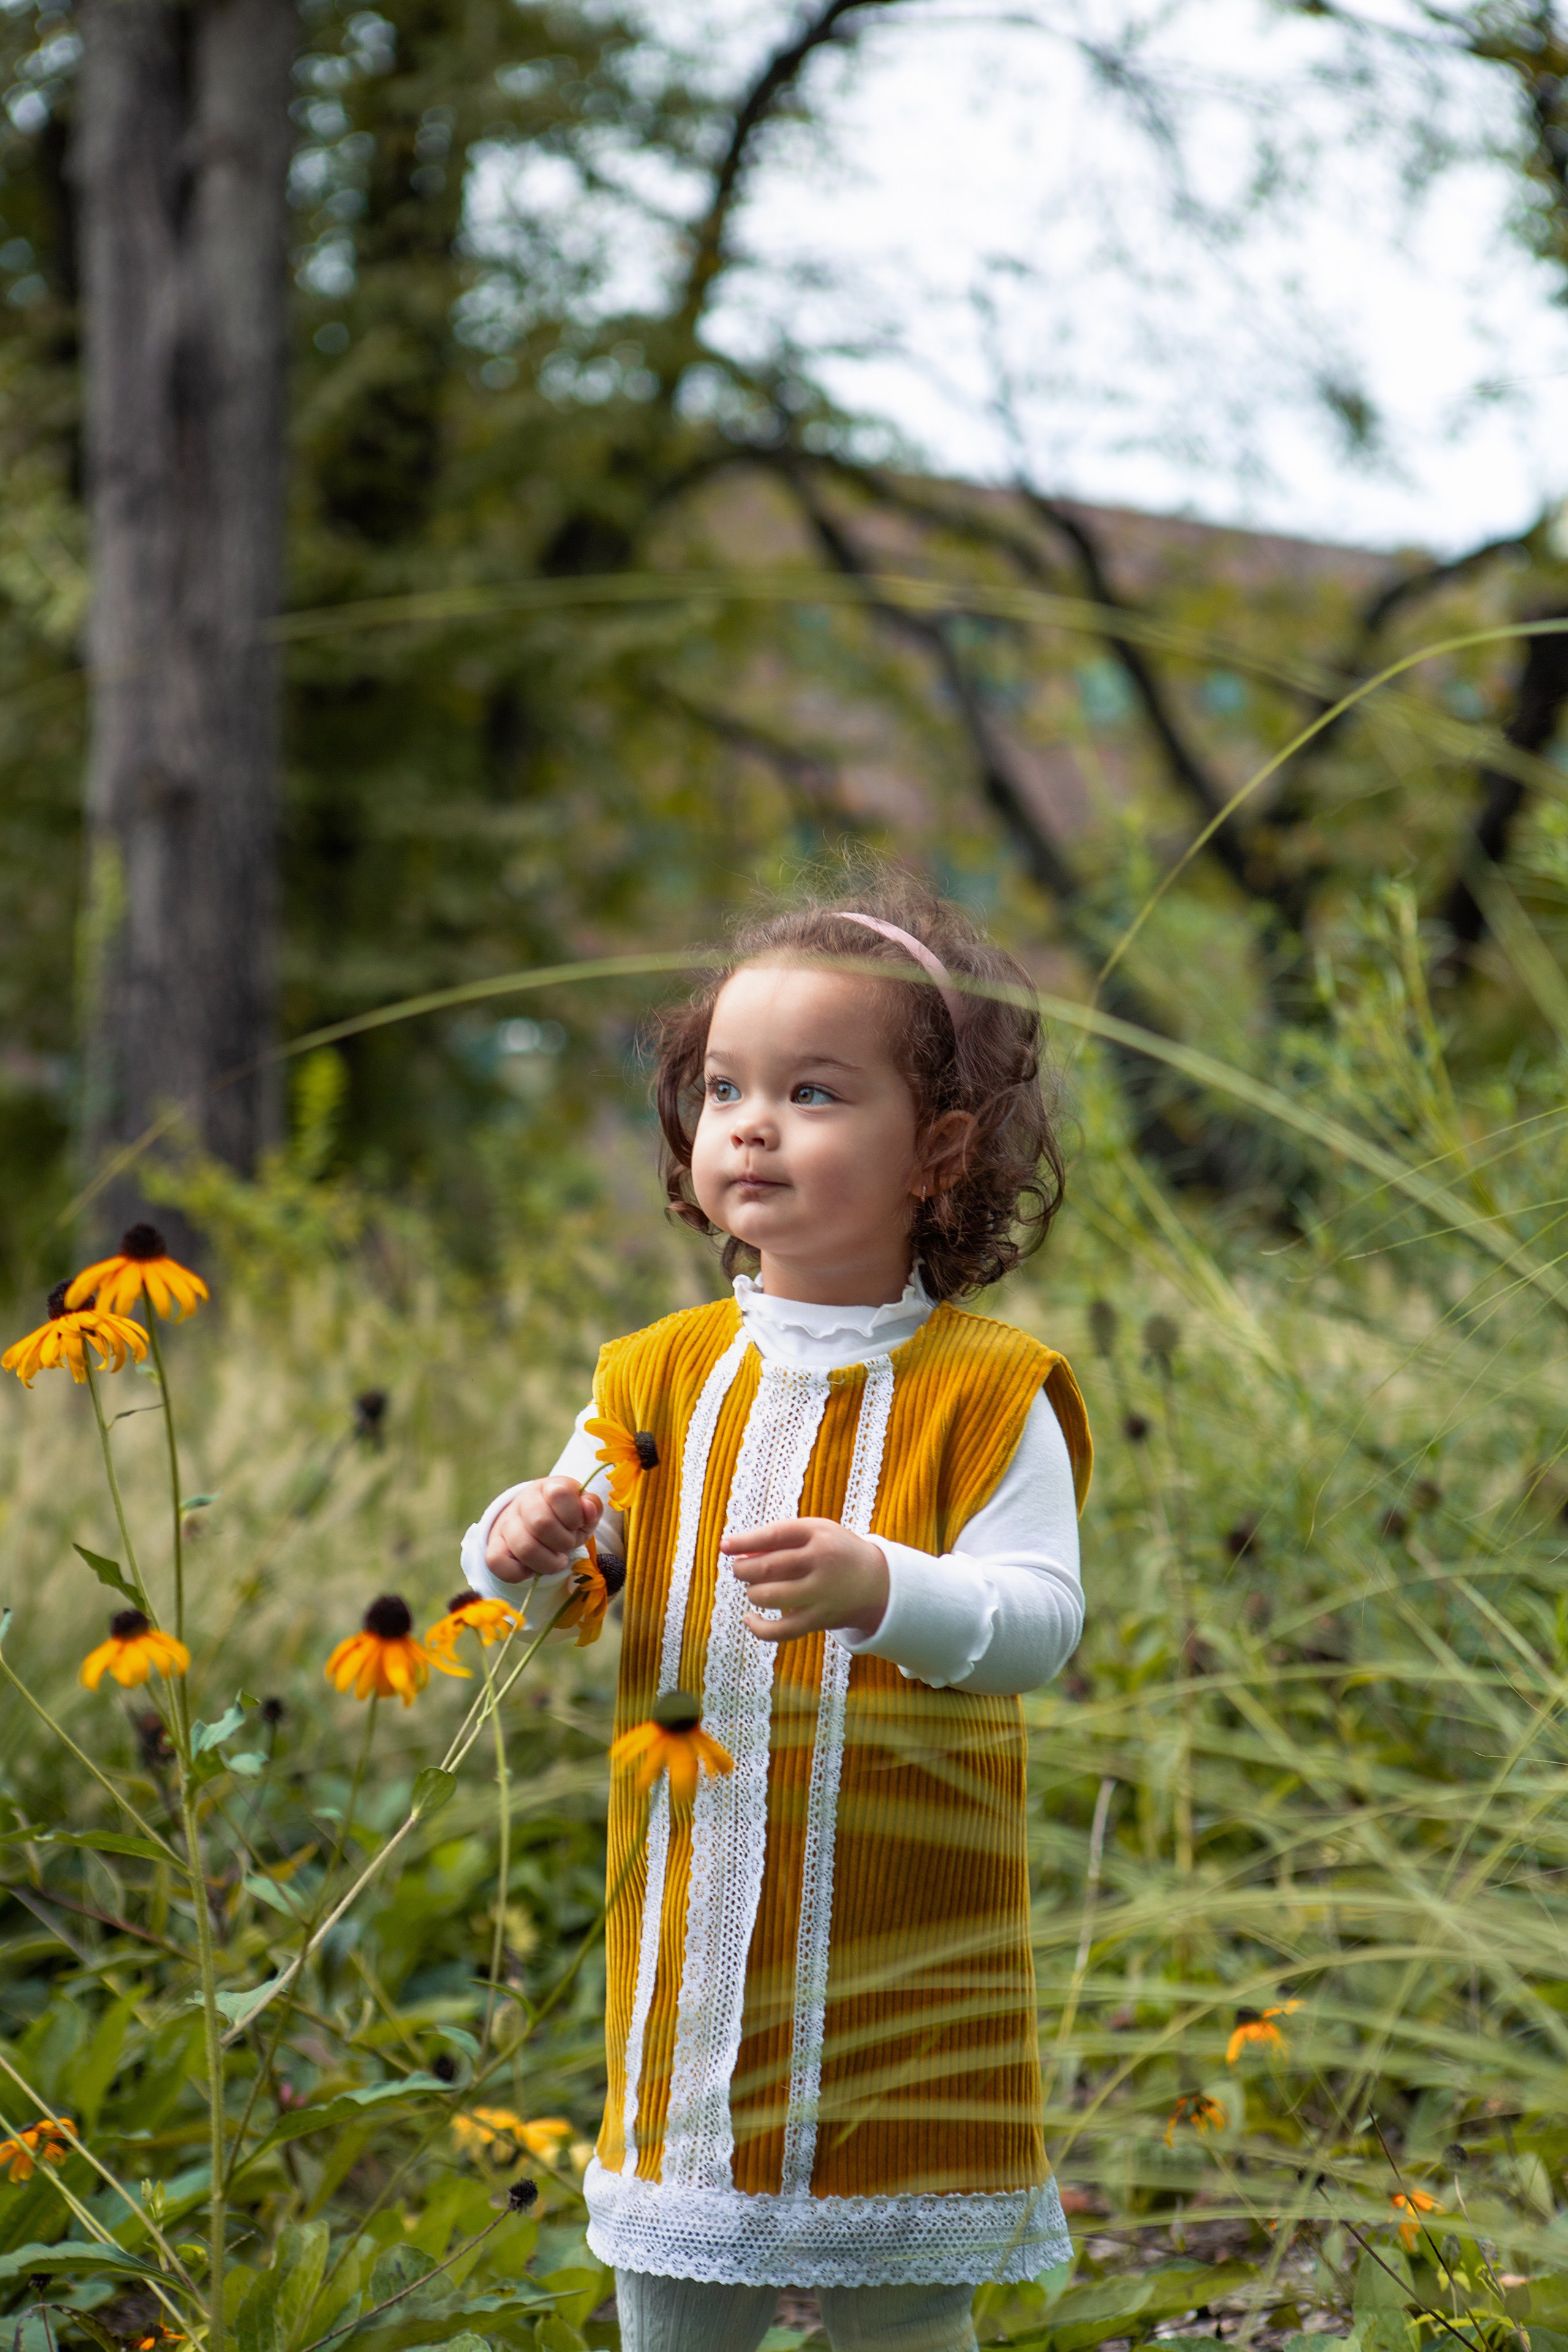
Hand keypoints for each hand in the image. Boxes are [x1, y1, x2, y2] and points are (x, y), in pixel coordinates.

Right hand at [485, 1476, 602, 1582]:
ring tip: (557, 1560)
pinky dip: (520, 1572)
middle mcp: (523, 1501)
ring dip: (548, 1562)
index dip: (574, 1516)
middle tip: (567, 1546)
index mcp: (549, 1487)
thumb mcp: (584, 1511)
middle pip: (541, 1524)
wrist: (536, 1522)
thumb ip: (591, 1507)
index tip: (576, 1524)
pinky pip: (498, 1562)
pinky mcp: (493, 1545)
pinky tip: (532, 1568)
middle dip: (563, 1542)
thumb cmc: (566, 1518)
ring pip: (524, 1547)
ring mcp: (506, 1523)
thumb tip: (588, 1508)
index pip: (559, 1494)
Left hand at [722, 1516, 888, 1644]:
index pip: (774, 1535)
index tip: (724, 1546)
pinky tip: (749, 1619)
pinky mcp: (820, 1620)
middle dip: (743, 1569)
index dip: (745, 1541)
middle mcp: (821, 1562)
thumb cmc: (835, 1552)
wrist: (878, 1583)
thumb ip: (780, 1539)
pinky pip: (781, 1630)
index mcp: (819, 1534)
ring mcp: (822, 1593)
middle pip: (768, 1567)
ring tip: (754, 1589)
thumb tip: (737, 1552)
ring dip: (752, 1593)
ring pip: (770, 1597)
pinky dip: (759, 1628)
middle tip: (739, 1569)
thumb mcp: (816, 1533)